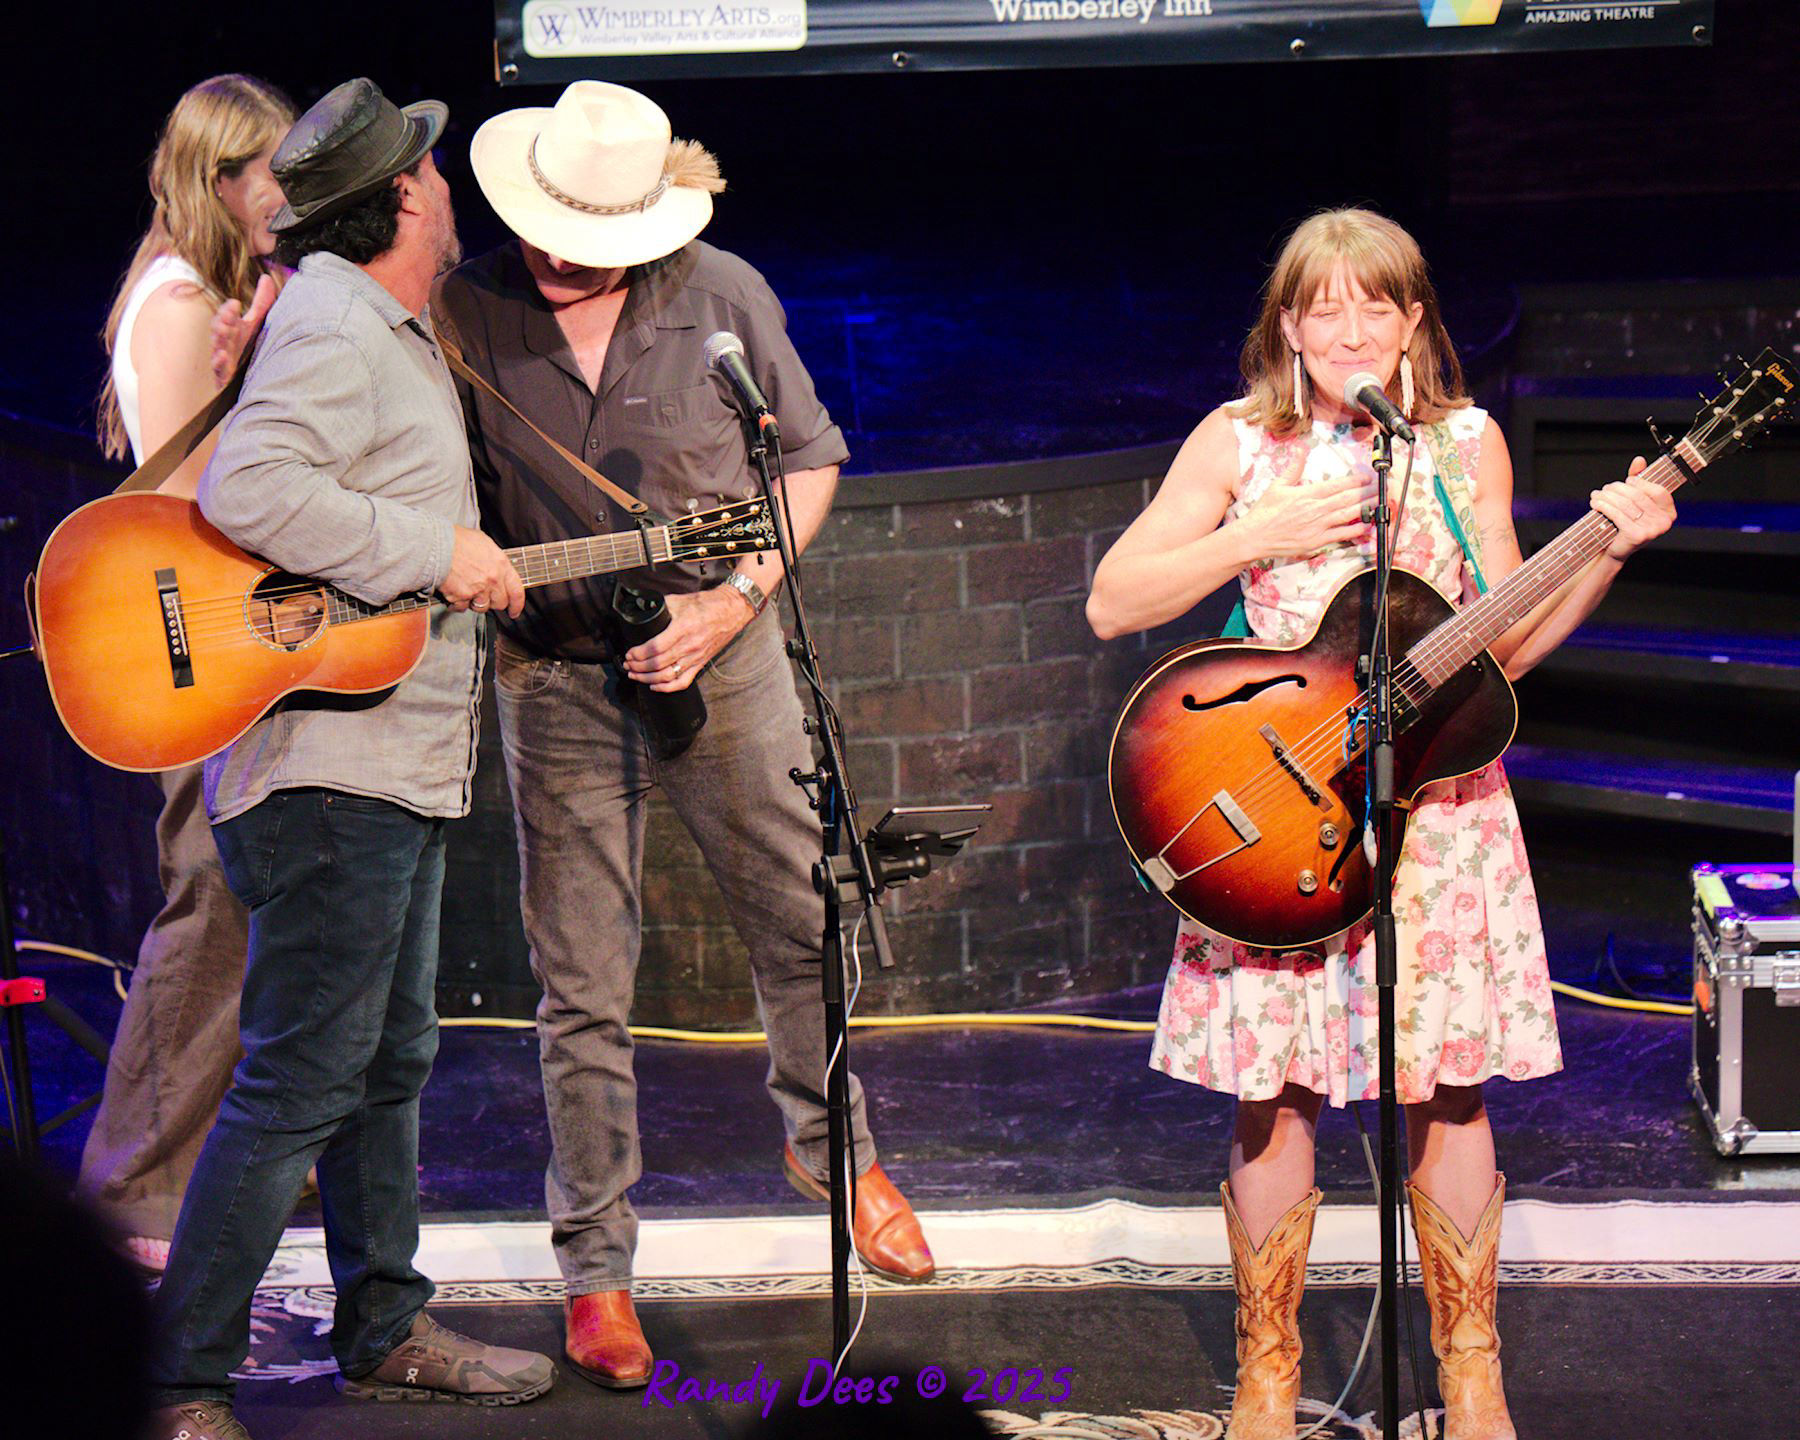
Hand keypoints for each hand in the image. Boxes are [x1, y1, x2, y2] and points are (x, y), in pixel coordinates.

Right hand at [209, 273, 277, 385]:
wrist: (246, 377)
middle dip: (222, 322)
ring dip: (219, 338)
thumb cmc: (245, 346)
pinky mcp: (222, 375)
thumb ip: (261, 302)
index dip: (229, 311)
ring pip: (217, 346)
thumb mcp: (255, 323)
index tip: (235, 305)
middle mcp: (225, 341)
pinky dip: (219, 362)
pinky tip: (223, 356)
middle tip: (228, 317)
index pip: (227, 316)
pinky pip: (218, 369)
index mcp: (232, 328)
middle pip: (220, 329)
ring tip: (224, 331)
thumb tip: (266, 277)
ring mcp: (222, 358)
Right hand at [441, 526, 523, 615]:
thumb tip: (498, 568)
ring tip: (467, 590)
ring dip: (475, 602)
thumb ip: (495, 559)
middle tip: (485, 596)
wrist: (437, 544)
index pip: (517, 591)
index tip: (514, 611)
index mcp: (501, 565)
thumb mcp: (484, 543)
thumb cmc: (458, 540)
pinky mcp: (461, 597)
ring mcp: (478, 589)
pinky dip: (457, 603)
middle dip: (493, 601)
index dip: (517, 605)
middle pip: (500, 603)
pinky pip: (462, 607)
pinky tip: (454, 593)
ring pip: (482, 607)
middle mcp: (492, 579)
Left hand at [623, 586, 753, 691]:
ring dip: (647, 678)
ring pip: (667, 676)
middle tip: (628, 665)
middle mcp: (689, 646)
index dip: (639, 653)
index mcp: (683, 628)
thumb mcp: (681, 600)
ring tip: (635, 675)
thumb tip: (643, 610)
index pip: (655, 647)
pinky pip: (682, 682)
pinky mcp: (700, 664)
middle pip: (658, 664)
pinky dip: (667, 688)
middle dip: (638, 667)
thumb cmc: (708, 604)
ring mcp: (695, 657)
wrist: (732, 611)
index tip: (629, 653)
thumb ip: (661, 606)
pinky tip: (654, 686)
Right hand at [1237, 448, 1376, 559]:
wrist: (1254, 537)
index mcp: (1307, 494)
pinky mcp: (1317, 542)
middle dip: (1368, 492)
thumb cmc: (1264, 512)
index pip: (1338, 485)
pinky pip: (1342, 535)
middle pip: (1348, 499)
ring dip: (1367, 508)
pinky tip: (1368, 525)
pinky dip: (1356, 530)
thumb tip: (1301, 449)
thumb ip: (1293, 467)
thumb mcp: (1277, 485)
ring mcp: (1317, 526)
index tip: (1368, 476)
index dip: (1356, 480)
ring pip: (1349, 515)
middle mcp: (1315, 509)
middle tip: (1384, 487)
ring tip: (1381, 502)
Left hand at [1590, 457, 1674, 559]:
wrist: (1615, 550)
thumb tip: (1639, 460)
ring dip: (1607, 496)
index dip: (1640, 483)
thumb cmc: (1627, 524)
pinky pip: (1617, 514)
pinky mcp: (1636, 536)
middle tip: (1606, 488)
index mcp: (1669, 513)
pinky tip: (1595, 503)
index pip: (1657, 490)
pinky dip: (1603, 506)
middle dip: (1618, 488)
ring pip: (1625, 504)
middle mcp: (1664, 523)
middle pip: (1638, 496)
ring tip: (1597, 495)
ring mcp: (1652, 531)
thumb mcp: (1636, 502)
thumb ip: (1639, 480)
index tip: (1626, 481)